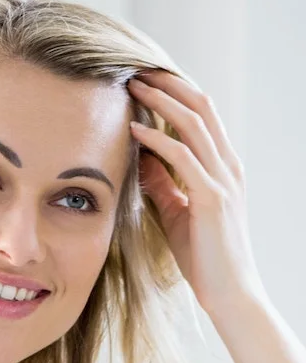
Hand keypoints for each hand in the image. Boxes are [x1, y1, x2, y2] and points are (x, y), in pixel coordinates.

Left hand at [127, 70, 267, 315]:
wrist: (229, 293)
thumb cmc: (203, 254)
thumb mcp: (177, 211)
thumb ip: (163, 182)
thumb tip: (140, 155)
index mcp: (222, 167)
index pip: (202, 115)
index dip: (175, 92)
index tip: (145, 79)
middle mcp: (227, 166)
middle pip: (201, 106)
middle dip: (169, 83)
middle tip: (137, 69)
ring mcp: (223, 180)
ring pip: (194, 124)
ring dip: (162, 101)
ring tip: (133, 86)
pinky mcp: (213, 198)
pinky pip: (183, 158)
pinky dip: (157, 140)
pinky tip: (134, 129)